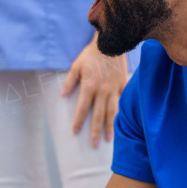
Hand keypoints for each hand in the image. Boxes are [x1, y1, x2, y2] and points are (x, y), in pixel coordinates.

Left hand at [62, 33, 128, 147]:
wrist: (111, 43)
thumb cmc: (91, 55)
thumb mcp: (76, 66)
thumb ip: (69, 82)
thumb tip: (62, 95)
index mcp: (89, 87)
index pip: (82, 108)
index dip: (78, 121)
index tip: (75, 132)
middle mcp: (103, 91)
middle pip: (99, 115)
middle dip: (96, 131)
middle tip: (94, 144)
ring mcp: (115, 89)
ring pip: (113, 112)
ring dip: (111, 126)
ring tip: (109, 139)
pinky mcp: (123, 86)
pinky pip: (123, 102)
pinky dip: (123, 113)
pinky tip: (123, 122)